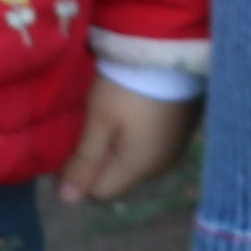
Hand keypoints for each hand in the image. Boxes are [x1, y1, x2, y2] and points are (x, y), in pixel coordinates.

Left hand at [53, 76, 199, 205]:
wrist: (170, 51)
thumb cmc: (127, 87)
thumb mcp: (100, 120)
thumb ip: (84, 161)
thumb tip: (67, 200)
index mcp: (139, 167)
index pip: (99, 191)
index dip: (78, 174)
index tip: (67, 146)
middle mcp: (160, 166)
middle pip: (117, 176)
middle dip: (97, 159)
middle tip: (85, 126)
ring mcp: (174, 148)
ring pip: (133, 160)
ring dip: (117, 145)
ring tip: (107, 116)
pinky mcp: (182, 130)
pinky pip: (149, 145)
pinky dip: (136, 134)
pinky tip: (131, 110)